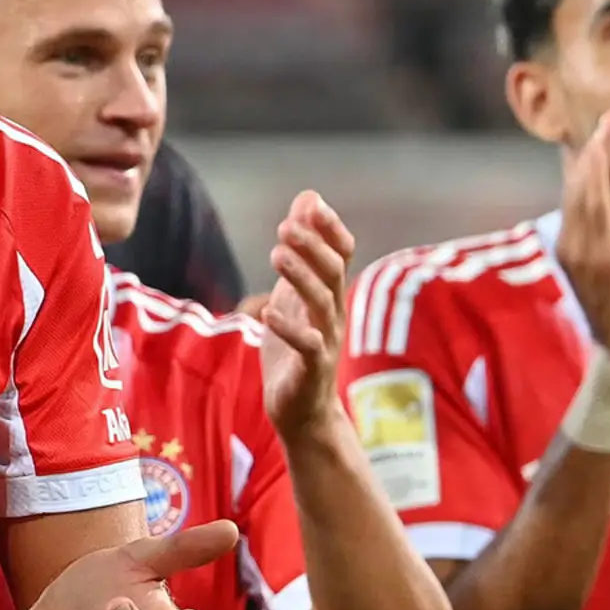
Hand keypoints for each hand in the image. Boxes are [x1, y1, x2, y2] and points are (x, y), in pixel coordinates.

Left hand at [259, 190, 355, 434]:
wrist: (302, 411)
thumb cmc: (296, 347)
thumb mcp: (294, 293)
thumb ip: (301, 251)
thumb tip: (307, 198)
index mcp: (330, 294)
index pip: (341, 253)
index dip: (330, 228)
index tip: (312, 203)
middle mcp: (333, 314)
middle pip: (333, 273)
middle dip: (313, 247)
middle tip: (285, 226)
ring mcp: (326, 341)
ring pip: (322, 304)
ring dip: (301, 278)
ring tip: (277, 256)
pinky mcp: (312, 369)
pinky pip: (307, 346)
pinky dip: (289, 328)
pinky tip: (268, 313)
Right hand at [557, 112, 609, 363]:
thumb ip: (608, 246)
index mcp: (575, 245)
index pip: (577, 195)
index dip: (586, 163)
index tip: (597, 135)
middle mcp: (572, 242)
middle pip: (577, 186)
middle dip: (591, 150)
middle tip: (607, 117)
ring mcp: (582, 248)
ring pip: (584, 191)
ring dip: (595, 155)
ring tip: (607, 126)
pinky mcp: (600, 254)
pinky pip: (595, 207)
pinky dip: (594, 177)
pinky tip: (601, 156)